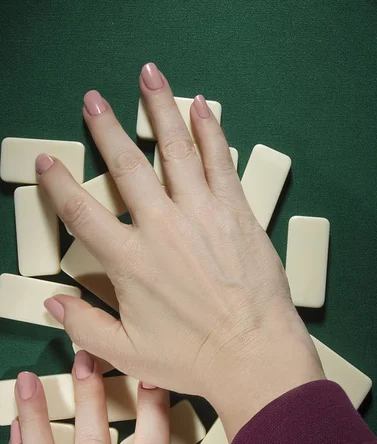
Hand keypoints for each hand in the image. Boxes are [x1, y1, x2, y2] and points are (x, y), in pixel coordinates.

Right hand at [38, 63, 322, 437]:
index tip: (47, 162)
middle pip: (126, 164)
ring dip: (158, 109)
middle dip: (105, 128)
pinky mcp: (235, 211)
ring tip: (148, 77)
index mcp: (129, 261)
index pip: (81, 211)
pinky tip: (200, 107)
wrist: (253, 354)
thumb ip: (84, 326)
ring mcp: (200, 213)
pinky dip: (210, 130)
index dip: (58, 183)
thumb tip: (53, 304)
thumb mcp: (127, 352)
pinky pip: (219, 160)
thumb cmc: (193, 357)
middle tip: (93, 100)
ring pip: (174, 148)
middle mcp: (160, 227)